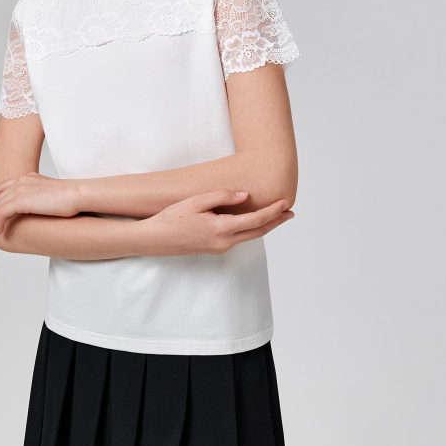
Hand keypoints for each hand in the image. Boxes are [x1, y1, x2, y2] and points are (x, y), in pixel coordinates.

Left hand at [0, 173, 80, 235]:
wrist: (77, 194)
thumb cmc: (71, 198)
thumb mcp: (53, 195)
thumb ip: (42, 198)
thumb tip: (41, 207)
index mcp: (28, 178)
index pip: (4, 186)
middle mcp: (21, 182)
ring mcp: (19, 190)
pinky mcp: (20, 200)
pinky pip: (1, 213)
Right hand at [138, 189, 293, 256]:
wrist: (154, 240)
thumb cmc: (171, 218)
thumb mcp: (196, 201)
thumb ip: (223, 197)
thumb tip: (246, 196)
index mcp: (221, 228)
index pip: (256, 220)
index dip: (273, 212)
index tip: (285, 204)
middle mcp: (224, 242)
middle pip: (258, 232)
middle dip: (276, 222)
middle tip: (291, 213)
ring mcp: (220, 248)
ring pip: (249, 237)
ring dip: (264, 226)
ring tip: (276, 216)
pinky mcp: (214, 249)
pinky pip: (238, 238)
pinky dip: (250, 230)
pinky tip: (252, 222)